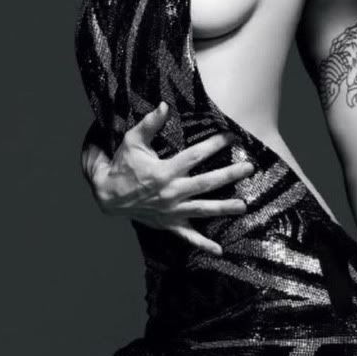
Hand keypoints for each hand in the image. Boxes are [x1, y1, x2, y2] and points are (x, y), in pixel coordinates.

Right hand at [81, 102, 253, 254]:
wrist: (106, 196)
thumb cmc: (121, 165)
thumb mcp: (132, 142)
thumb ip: (150, 124)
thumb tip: (165, 105)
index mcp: (164, 171)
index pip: (195, 156)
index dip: (214, 145)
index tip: (231, 136)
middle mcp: (171, 192)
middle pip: (206, 183)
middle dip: (229, 175)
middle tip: (250, 168)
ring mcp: (171, 210)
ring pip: (202, 209)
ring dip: (224, 208)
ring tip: (245, 206)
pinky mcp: (168, 224)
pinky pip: (187, 237)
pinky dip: (202, 244)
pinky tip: (219, 250)